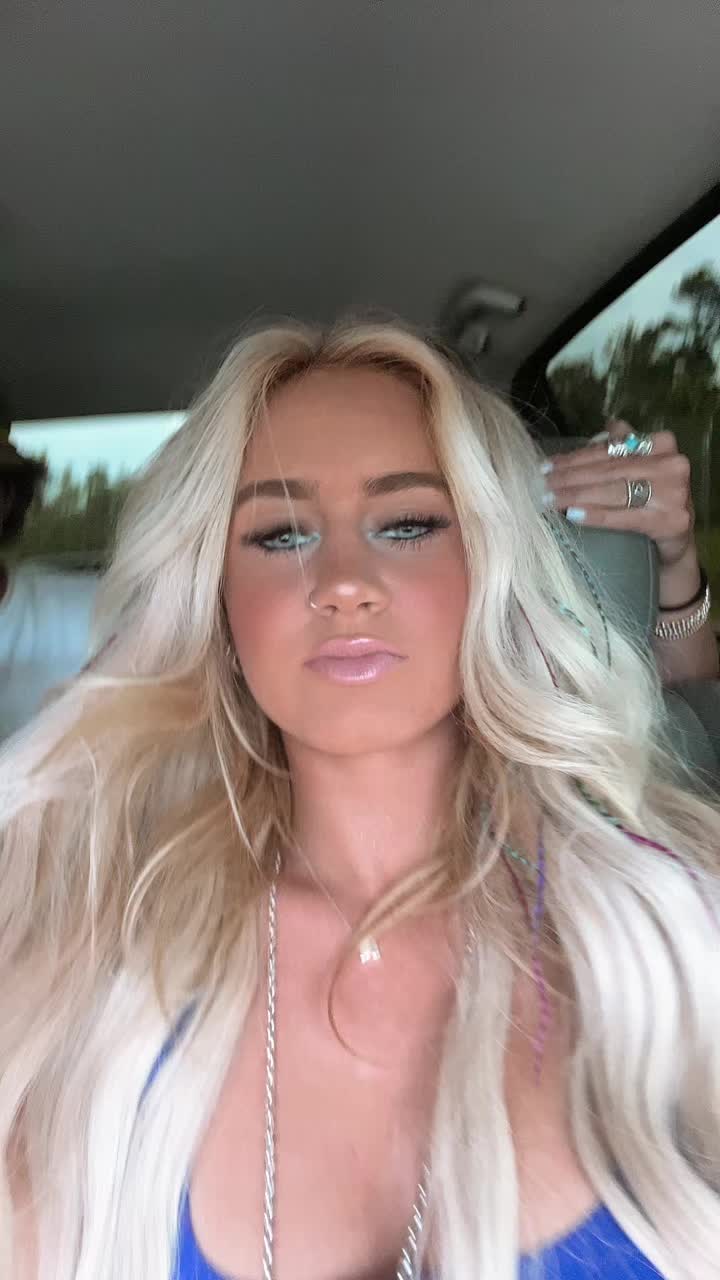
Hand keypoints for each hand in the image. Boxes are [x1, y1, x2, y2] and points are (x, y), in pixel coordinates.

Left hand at [541, 420, 695, 568]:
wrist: (677, 541)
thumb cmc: (653, 501)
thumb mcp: (641, 469)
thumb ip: (625, 448)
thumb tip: (605, 428)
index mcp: (662, 444)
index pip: (609, 450)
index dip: (575, 457)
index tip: (547, 465)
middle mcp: (671, 464)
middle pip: (608, 470)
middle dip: (569, 478)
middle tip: (541, 485)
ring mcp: (673, 493)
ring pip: (612, 491)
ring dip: (576, 496)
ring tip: (549, 500)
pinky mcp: (669, 521)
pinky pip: (623, 517)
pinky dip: (595, 515)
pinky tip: (573, 515)